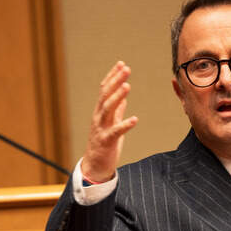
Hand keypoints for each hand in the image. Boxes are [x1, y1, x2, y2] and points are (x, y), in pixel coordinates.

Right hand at [83, 61, 138, 182]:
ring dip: (117, 96)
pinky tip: (135, 119)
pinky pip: (115, 132)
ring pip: (107, 109)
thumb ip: (117, 111)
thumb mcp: (111, 124)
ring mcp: (101, 129)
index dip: (112, 76)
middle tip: (126, 69)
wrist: (95, 166)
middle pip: (105, 95)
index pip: (105, 90)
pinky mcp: (106, 141)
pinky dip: (125, 124)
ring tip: (127, 86)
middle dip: (115, 81)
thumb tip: (124, 98)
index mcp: (100, 112)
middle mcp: (98, 117)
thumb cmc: (104, 145)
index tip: (121, 64)